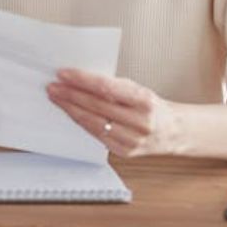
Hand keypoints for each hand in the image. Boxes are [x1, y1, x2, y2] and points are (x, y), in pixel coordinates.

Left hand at [46, 68, 183, 156]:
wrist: (173, 132)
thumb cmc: (153, 107)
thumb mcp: (138, 89)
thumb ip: (113, 86)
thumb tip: (81, 79)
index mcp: (144, 101)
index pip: (106, 88)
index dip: (82, 80)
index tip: (64, 74)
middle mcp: (139, 122)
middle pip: (96, 106)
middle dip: (71, 95)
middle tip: (53, 86)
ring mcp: (132, 140)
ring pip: (93, 123)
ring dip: (71, 109)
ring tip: (57, 98)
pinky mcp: (125, 152)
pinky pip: (97, 135)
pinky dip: (82, 123)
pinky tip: (71, 114)